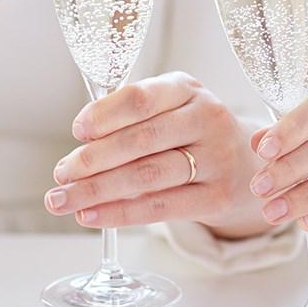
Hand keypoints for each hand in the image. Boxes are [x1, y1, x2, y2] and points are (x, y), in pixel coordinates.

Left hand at [44, 72, 268, 238]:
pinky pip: (161, 208)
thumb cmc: (192, 135)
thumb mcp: (170, 108)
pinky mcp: (218, 196)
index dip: (105, 114)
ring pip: (148, 176)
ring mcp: (217, 158)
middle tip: (61, 174)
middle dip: (93, 159)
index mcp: (187, 89)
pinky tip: (91, 216)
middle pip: (142, 140)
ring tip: (62, 200)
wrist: (246, 165)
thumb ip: (132, 117)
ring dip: (97, 190)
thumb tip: (81, 145)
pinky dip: (120, 214)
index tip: (77, 131)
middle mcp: (207, 118)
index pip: (142, 98)